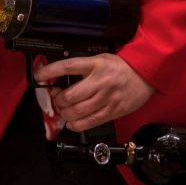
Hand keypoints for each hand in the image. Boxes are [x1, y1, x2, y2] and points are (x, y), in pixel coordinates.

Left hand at [33, 54, 154, 131]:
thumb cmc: (121, 66)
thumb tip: (60, 77)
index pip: (67, 67)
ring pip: (78, 111)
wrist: (146, 73)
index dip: (49, 71)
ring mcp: (107, 97)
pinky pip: (91, 122)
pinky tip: (72, 123)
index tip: (39, 75)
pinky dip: (77, 125)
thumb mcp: (100, 59)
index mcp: (95, 64)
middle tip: (57, 98)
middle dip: (58, 100)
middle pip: (70, 95)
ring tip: (64, 111)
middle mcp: (100, 81)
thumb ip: (82, 68)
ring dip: (65, 113)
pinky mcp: (114, 111)